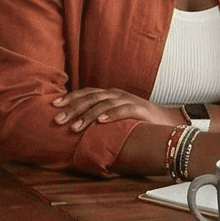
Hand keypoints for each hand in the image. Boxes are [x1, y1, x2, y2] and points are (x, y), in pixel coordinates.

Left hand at [53, 88, 182, 133]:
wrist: (166, 121)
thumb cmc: (136, 121)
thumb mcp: (114, 117)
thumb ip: (99, 118)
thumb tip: (76, 127)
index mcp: (108, 95)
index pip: (85, 93)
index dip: (69, 98)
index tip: (53, 106)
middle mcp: (115, 94)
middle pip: (90, 98)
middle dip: (73, 109)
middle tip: (59, 120)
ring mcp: (127, 100)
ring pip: (103, 104)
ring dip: (88, 116)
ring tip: (76, 127)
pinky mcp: (139, 109)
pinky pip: (123, 110)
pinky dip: (111, 115)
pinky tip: (100, 122)